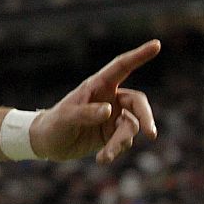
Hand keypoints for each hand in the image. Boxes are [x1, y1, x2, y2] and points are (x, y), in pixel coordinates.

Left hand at [29, 39, 159, 162]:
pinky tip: (102, 159)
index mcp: (97, 86)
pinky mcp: (112, 134)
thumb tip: (109, 111)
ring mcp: (113, 117)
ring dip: (122, 142)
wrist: (47, 143)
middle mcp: (109, 98)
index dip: (139, 56)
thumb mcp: (65, 118)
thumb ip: (86, 113)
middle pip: (137, 103)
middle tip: (151, 134)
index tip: (157, 44)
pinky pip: (124, 141)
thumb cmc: (53, 124)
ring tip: (105, 156)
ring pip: (132, 126)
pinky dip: (116, 150)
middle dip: (146, 118)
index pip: (121, 67)